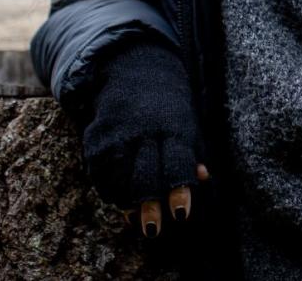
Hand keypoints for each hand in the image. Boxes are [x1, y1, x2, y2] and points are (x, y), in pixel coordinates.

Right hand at [82, 39, 205, 237]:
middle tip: (153, 230)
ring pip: (120, 179)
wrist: (132, 70)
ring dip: (127, 202)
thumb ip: (193, 152)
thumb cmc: (167, 107)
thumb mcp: (187, 124)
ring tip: (134, 216)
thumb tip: (204, 177)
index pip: (177, 163)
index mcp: (174, 129)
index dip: (179, 189)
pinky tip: (117, 198)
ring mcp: (118, 135)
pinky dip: (108, 190)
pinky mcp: (96, 138)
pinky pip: (99, 174)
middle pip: (146, 176)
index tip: (180, 214)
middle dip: (150, 206)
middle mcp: (145, 132)